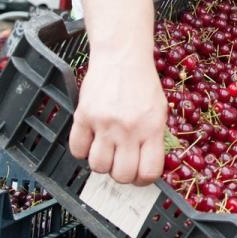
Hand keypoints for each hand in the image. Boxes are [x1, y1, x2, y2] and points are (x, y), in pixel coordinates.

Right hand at [68, 56, 167, 184]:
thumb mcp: (159, 111)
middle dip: (121, 174)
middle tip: (120, 163)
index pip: (148, 172)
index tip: (139, 175)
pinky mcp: (83, 116)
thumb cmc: (142, 84)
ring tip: (105, 151)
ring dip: (101, 164)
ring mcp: (104, 123)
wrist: (121, 57)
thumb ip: (153, 138)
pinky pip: (77, 149)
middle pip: (121, 174)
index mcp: (152, 129)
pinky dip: (82, 151)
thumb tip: (145, 167)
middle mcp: (129, 129)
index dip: (143, 180)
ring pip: (97, 166)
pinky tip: (89, 141)